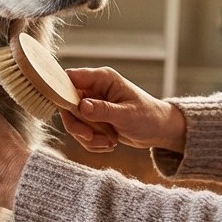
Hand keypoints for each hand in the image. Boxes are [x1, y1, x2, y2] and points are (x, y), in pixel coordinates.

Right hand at [64, 67, 186, 152]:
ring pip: (73, 121)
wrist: (159, 130)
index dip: (62, 92)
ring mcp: (92, 104)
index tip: (70, 112)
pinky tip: (109, 144)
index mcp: (102, 79)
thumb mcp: (127, 114)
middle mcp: (94, 89)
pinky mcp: (93, 119)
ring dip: (87, 137)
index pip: (70, 78)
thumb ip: (103, 110)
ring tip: (109, 142)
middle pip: (66, 104)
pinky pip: (81, 132)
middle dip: (77, 125)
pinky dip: (91, 142)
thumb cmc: (148, 116)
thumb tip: (82, 106)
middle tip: (90, 137)